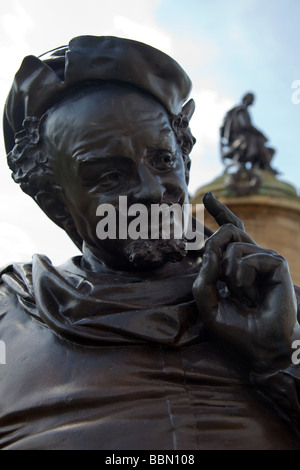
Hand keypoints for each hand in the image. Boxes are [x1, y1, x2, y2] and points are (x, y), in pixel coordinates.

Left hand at [193, 193, 297, 371]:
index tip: (207, 196)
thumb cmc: (235, 327)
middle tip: (220, 274)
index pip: (229, 232)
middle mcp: (251, 257)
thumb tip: (210, 249)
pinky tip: (251, 295)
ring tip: (242, 296)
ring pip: (231, 245)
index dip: (219, 212)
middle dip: (215, 242)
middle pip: (230, 227)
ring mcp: (264, 258)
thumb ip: (204, 276)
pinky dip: (241, 279)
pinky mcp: (276, 262)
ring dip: (228, 275)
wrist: (259, 346)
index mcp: (236, 265)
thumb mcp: (208, 303)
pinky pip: (245, 258)